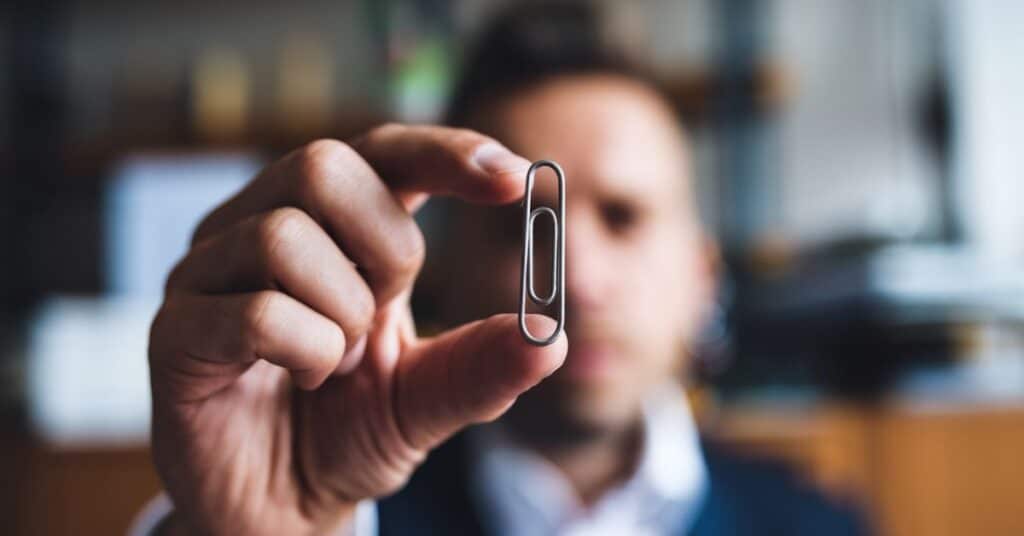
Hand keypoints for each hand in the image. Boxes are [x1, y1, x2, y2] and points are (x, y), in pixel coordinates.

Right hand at [148, 125, 566, 534]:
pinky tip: (304, 379)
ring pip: (284, 236)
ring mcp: (210, 273)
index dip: (445, 151)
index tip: (516, 180)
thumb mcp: (431, 397)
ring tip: (336, 362)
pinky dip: (305, 352)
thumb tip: (550, 337)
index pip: (383, 151)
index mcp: (333, 226)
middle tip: (381, 316)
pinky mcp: (174, 330)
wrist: (283, 507)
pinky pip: (255, 311)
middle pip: (323, 165)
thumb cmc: (348, 433)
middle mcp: (262, 227)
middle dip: (384, 250)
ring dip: (340, 314)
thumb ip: (485, 363)